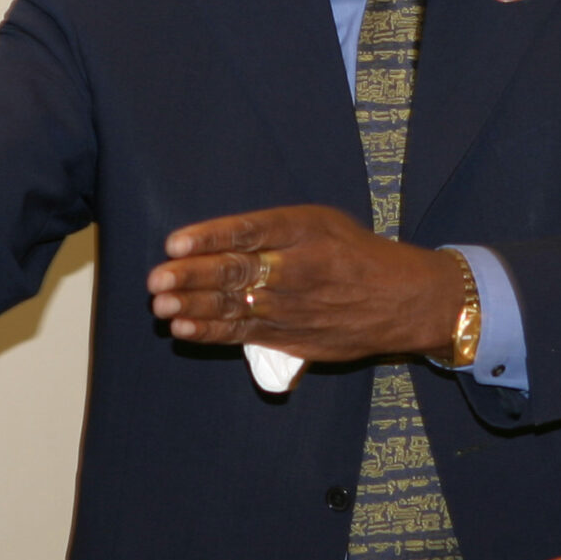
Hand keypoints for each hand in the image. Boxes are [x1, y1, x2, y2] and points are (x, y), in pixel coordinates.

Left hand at [147, 204, 464, 364]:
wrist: (403, 299)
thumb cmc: (354, 253)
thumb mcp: (322, 223)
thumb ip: (272, 229)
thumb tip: (215, 239)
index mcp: (301, 230)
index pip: (247, 231)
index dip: (209, 238)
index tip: (175, 242)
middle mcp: (294, 268)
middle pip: (235, 271)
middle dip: (191, 276)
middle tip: (157, 279)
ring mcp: (290, 306)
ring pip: (232, 305)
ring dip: (192, 306)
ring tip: (160, 305)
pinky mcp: (289, 336)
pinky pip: (242, 334)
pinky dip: (210, 331)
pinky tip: (183, 328)